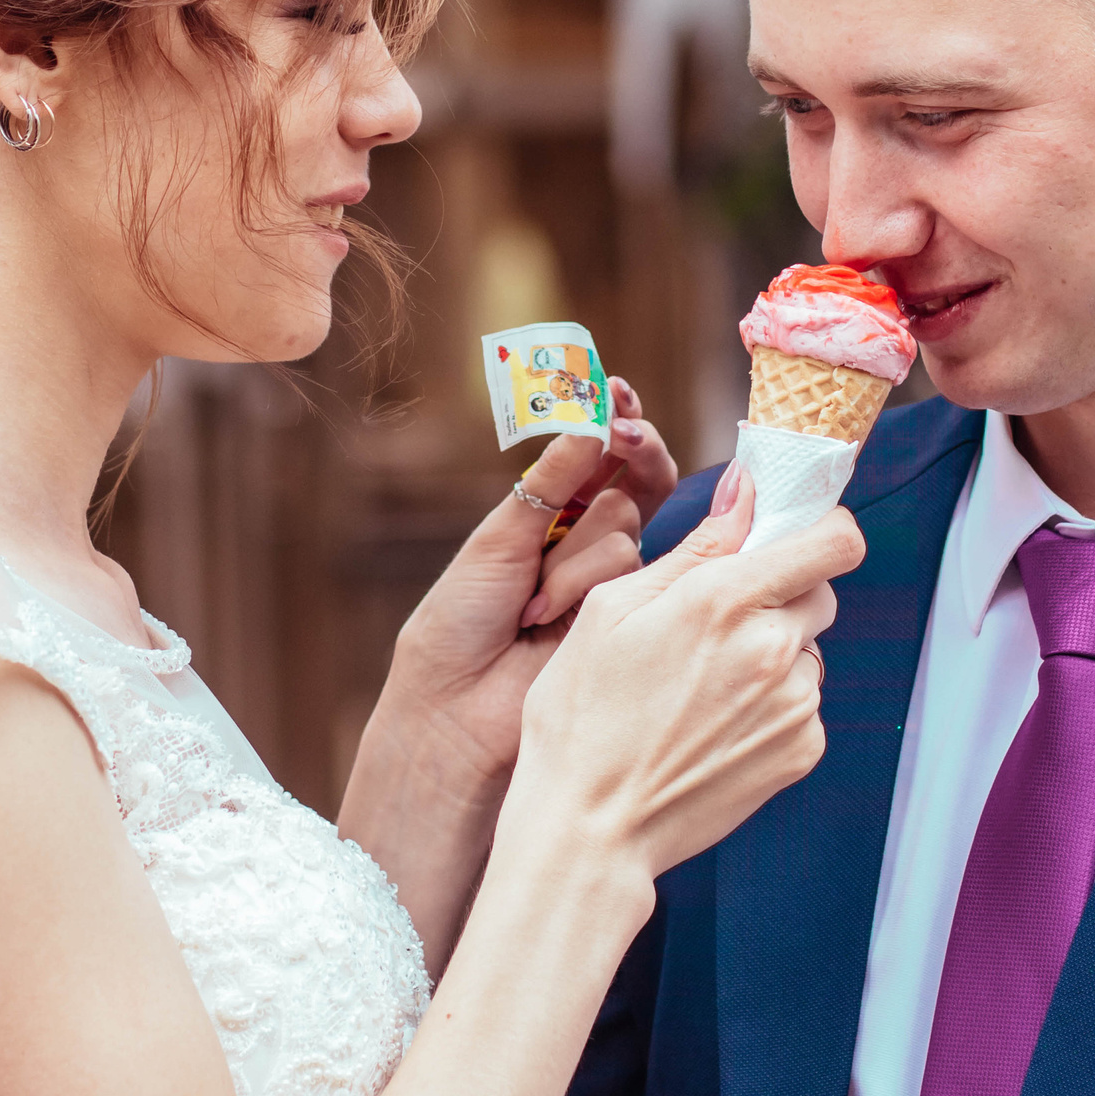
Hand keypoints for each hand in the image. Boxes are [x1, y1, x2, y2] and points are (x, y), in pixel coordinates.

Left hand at [379, 378, 677, 791]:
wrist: (460, 708)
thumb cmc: (460, 623)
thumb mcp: (498, 539)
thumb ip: (549, 485)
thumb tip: (590, 421)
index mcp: (548, 516)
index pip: (595, 455)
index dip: (612, 418)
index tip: (617, 387)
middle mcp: (587, 542)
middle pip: (635, 477)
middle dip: (632, 446)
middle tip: (623, 430)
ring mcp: (613, 580)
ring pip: (625, 520)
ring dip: (572, 551)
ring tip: (528, 599)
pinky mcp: (632, 615)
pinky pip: (633, 566)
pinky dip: (583, 580)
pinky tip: (544, 612)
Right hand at [499, 467, 863, 882]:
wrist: (590, 828)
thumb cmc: (582, 714)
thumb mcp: (612, 609)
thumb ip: (695, 545)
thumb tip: (745, 490)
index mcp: (724, 600)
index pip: (835, 541)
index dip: (827, 527)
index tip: (798, 532)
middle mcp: (773, 649)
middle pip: (821, 591)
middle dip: (781, 593)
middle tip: (718, 621)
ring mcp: (794, 705)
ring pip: (809, 650)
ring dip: (773, 654)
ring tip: (701, 688)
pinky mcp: (801, 752)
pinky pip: (803, 704)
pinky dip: (771, 706)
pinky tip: (713, 725)